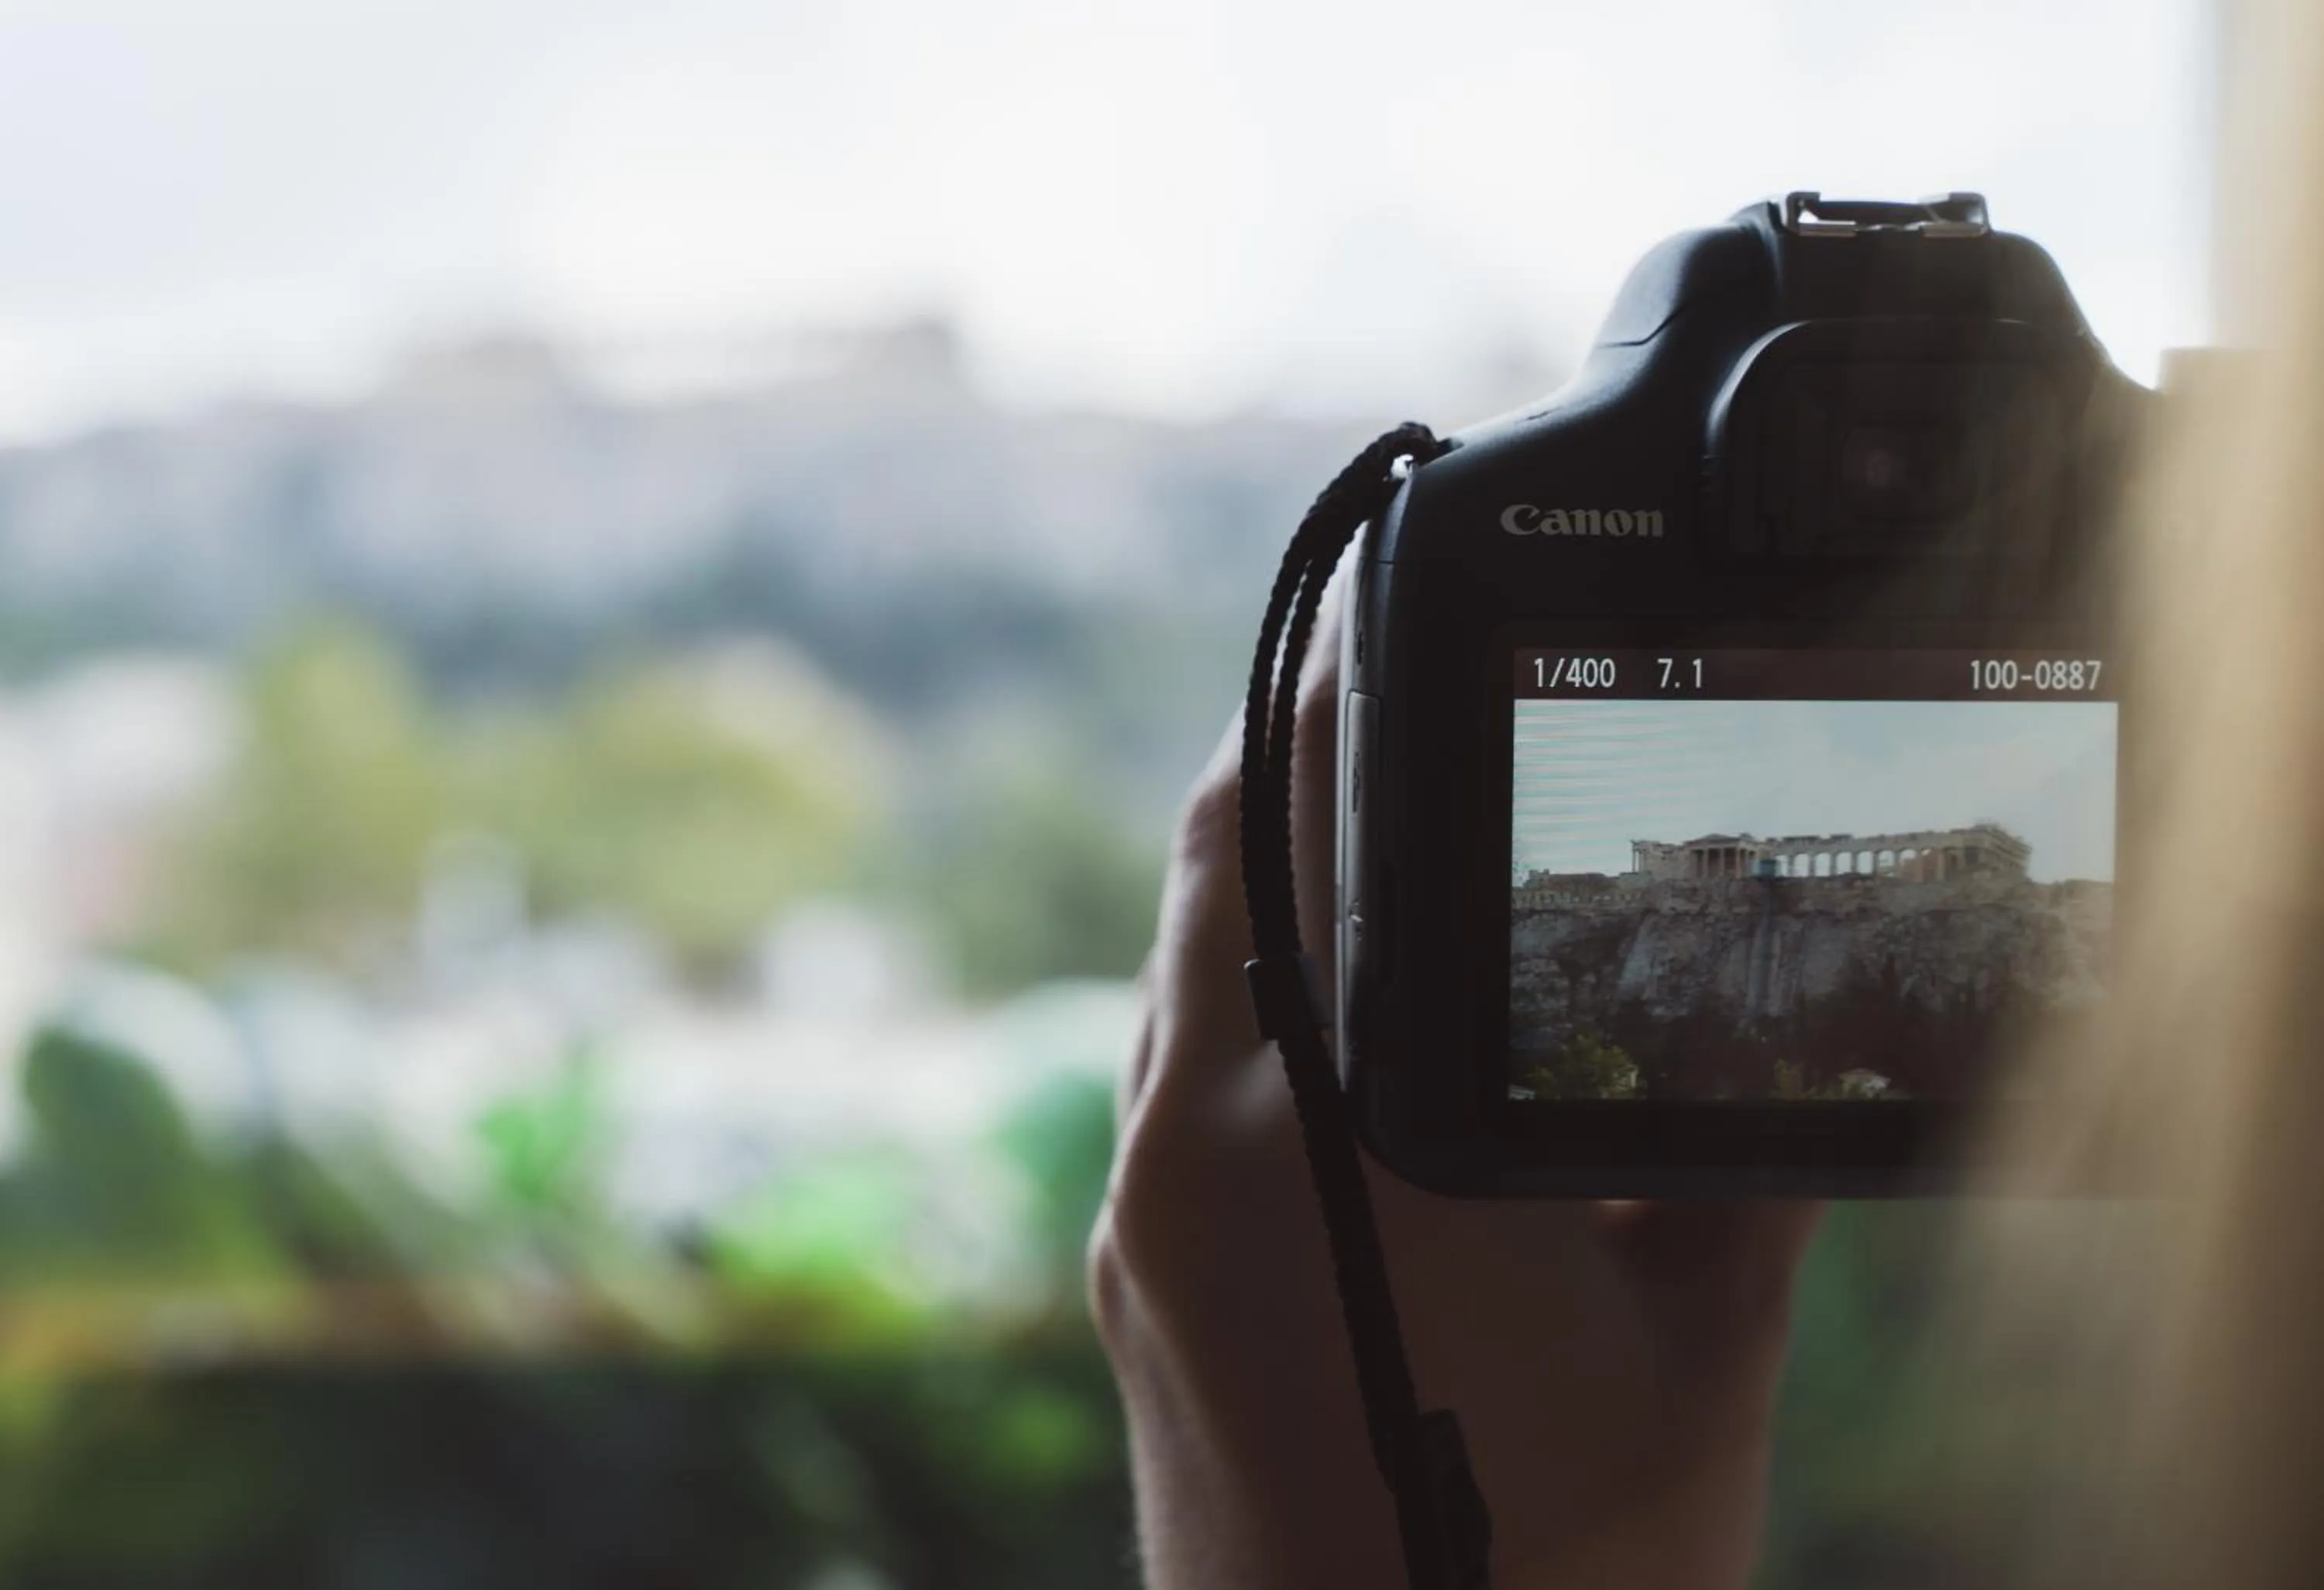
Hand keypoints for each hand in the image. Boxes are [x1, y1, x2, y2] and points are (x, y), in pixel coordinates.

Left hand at [1089, 567, 1821, 1589]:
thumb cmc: (1564, 1570)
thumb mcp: (1698, 1339)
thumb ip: (1729, 1154)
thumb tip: (1773, 1028)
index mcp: (1337, 1138)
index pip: (1306, 828)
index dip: (1334, 680)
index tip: (1380, 580)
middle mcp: (1193, 1154)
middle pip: (1213, 864)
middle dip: (1280, 733)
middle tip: (1360, 642)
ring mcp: (1136, 1219)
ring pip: (1177, 962)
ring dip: (1249, 853)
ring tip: (1347, 781)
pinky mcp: (1128, 1275)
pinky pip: (1164, 1060)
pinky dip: (1230, 973)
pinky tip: (1322, 979)